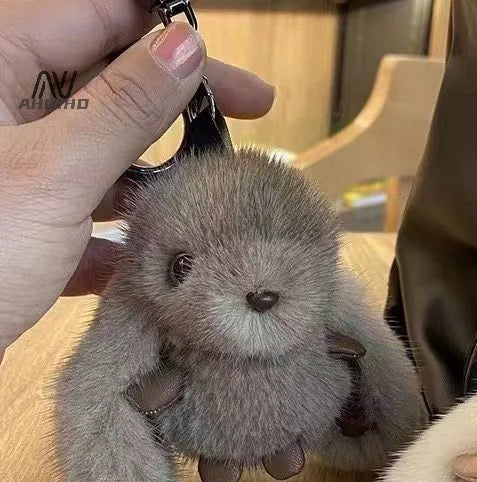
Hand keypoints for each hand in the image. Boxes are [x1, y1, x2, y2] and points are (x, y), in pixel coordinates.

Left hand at [0, 0, 275, 356]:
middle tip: (246, 117)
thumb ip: (125, 106)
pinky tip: (147, 256)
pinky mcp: (22, 223)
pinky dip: (118, 232)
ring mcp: (15, 170)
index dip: (168, 34)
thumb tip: (185, 48)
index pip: (97, 16)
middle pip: (106, 83)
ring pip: (101, 152)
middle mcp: (3, 110)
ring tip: (204, 199)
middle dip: (173, 108)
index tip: (228, 70)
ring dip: (152, 177)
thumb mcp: (56, 171)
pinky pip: (84, 211)